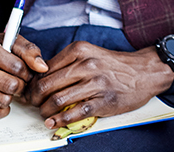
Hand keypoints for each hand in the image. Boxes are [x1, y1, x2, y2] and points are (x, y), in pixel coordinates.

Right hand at [0, 26, 48, 120]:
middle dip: (21, 84)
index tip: (26, 71)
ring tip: (8, 87)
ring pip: (2, 100)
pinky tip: (1, 96)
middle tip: (19, 81)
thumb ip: (29, 50)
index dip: (27, 71)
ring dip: (11, 96)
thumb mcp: (9, 40)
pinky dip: (2, 109)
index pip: (16, 66)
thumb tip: (42, 67)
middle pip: (10, 85)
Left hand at [26, 42, 173, 129]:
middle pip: (46, 85)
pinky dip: (60, 120)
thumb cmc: (114, 65)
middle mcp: (86, 64)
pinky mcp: (104, 100)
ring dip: (45, 111)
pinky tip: (54, 122)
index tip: (29, 92)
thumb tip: (40, 80)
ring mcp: (96, 82)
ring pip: (57, 100)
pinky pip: (75, 113)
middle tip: (34, 105)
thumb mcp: (90, 54)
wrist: (144, 72)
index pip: (44, 69)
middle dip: (35, 99)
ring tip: (45, 114)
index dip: (32, 84)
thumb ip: (67, 64)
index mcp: (79, 50)